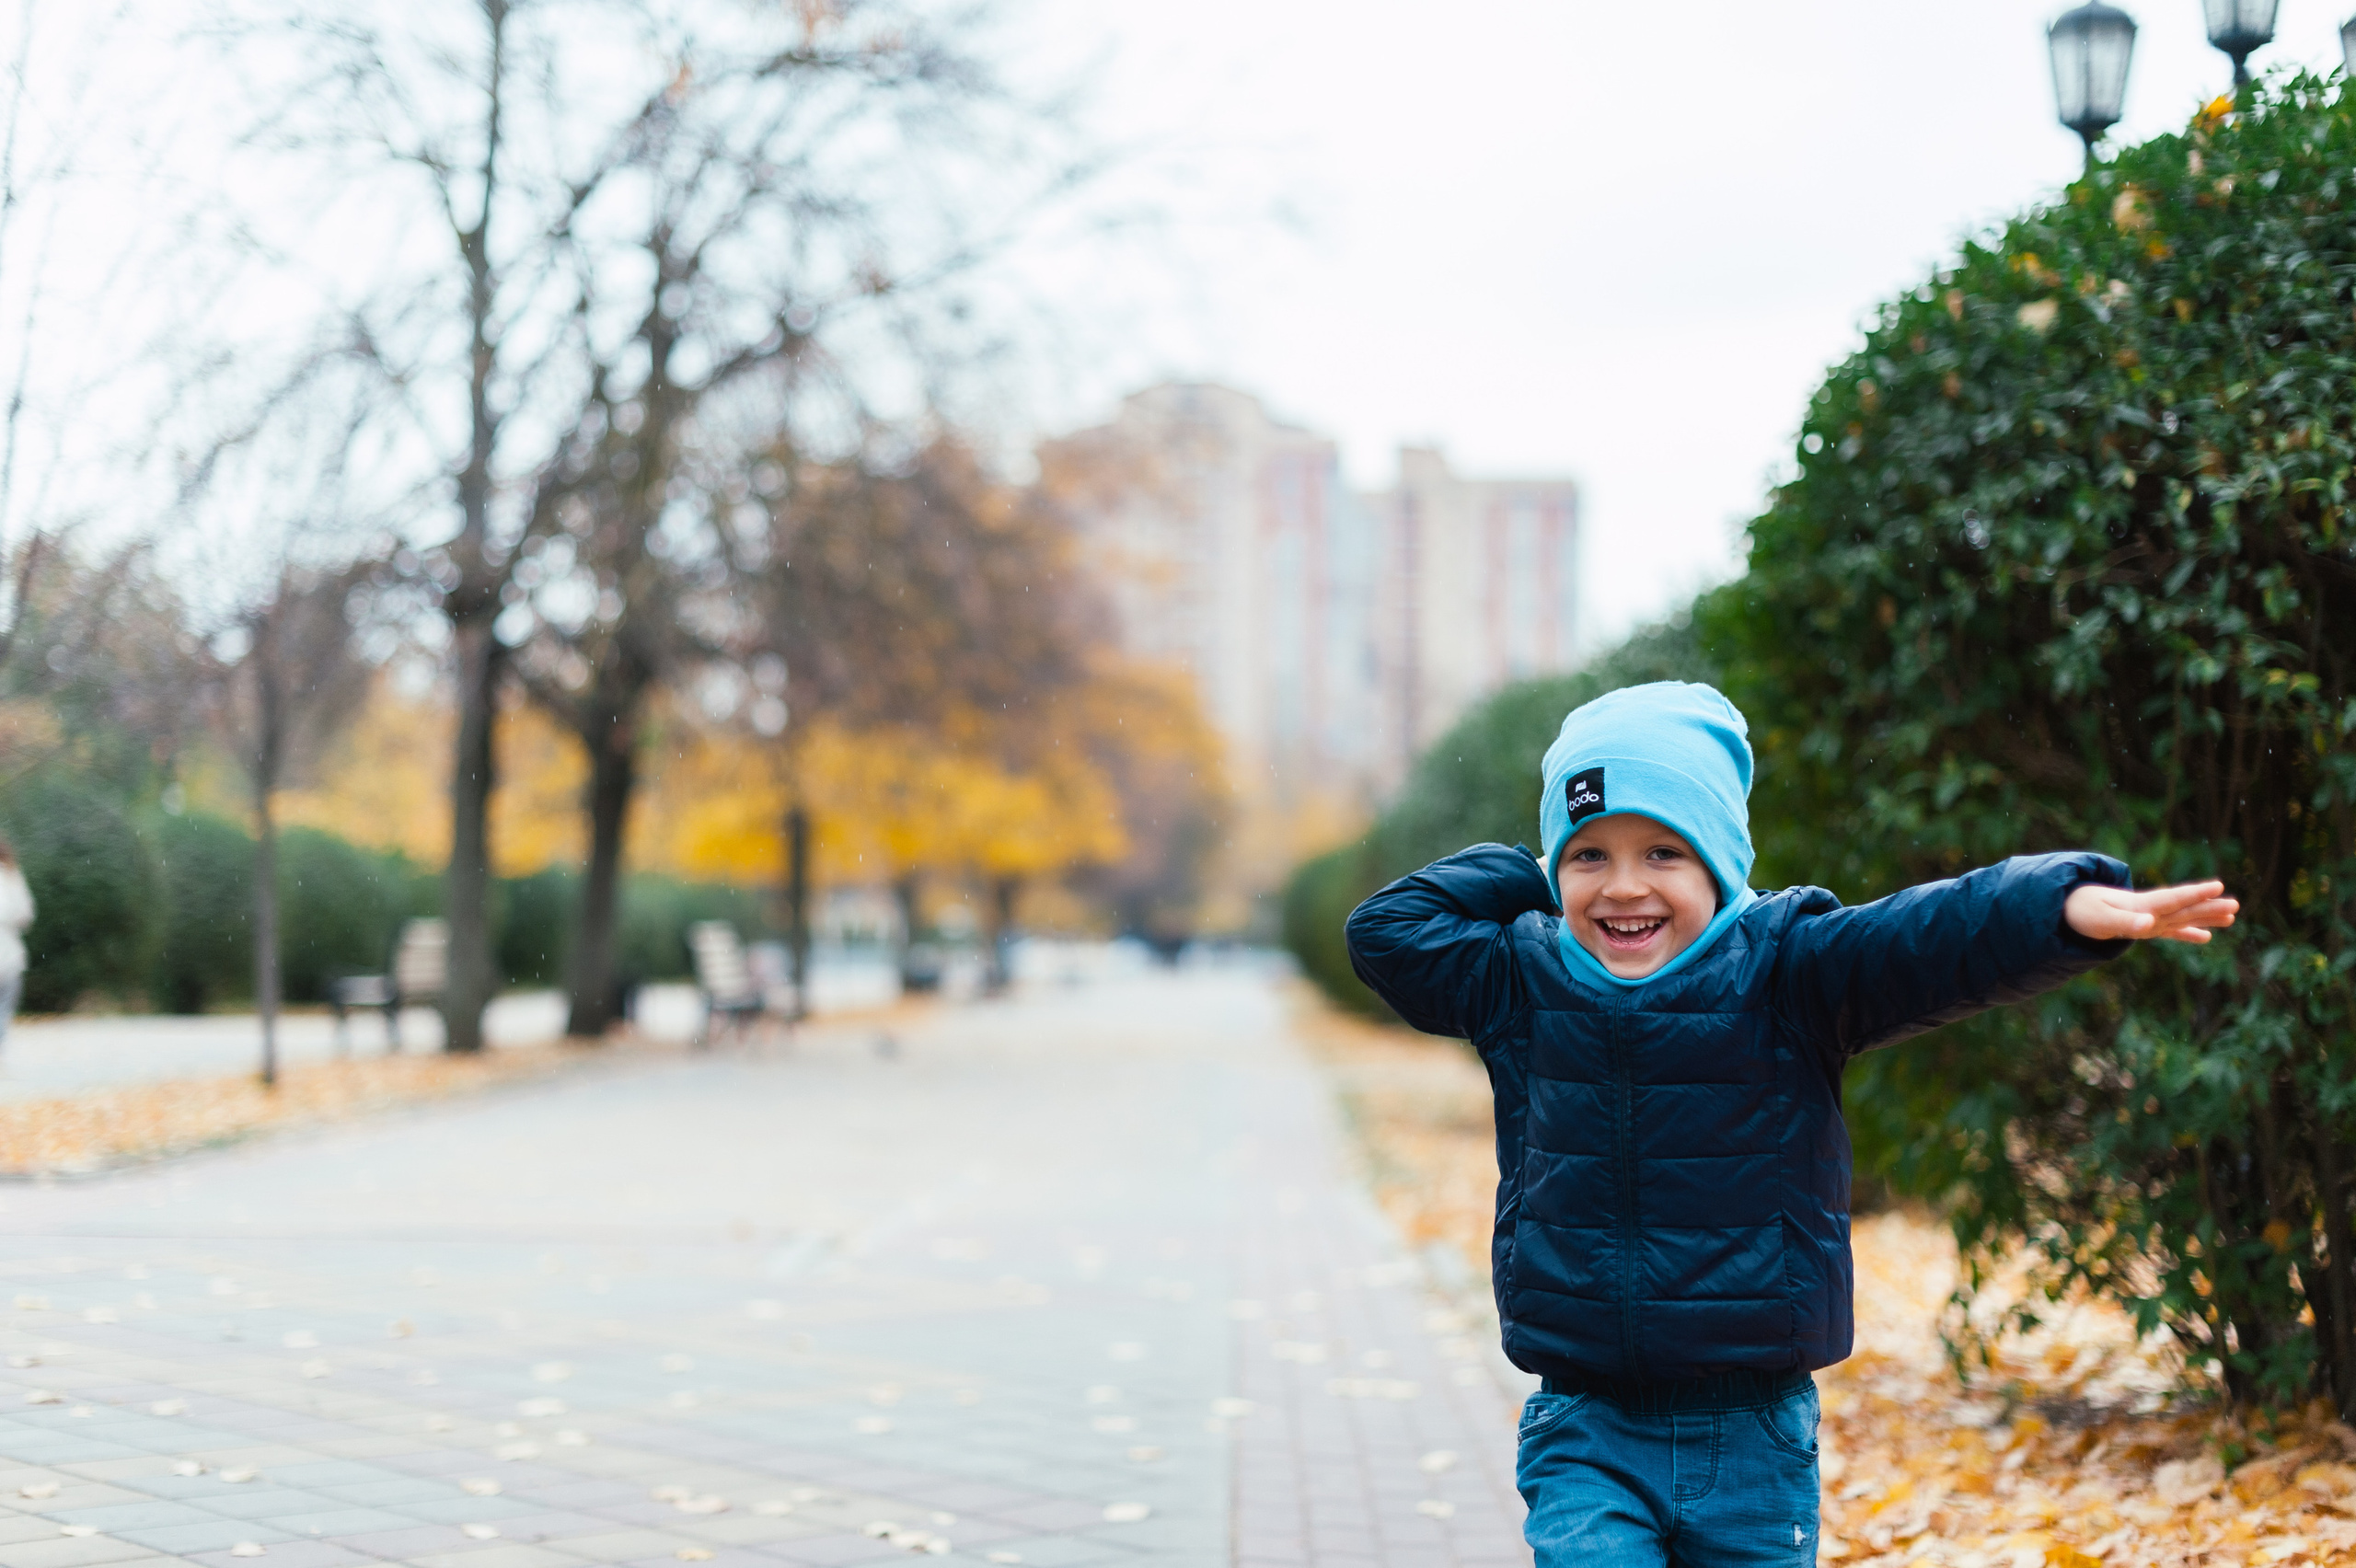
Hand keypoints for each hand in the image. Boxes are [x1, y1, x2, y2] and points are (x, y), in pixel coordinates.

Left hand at [2065, 880, 2237, 944]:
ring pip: (2182, 917)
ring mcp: (2146, 917)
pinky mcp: (2141, 927)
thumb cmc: (2079, 912)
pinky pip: (2170, 930)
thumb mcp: (2098, 919)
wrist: (2064, 908)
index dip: (2194, 893)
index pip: (2172, 898)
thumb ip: (2124, 922)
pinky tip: (2205, 938)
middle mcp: (2147, 909)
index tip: (2218, 886)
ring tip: (2231, 917)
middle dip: (2208, 907)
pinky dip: (2187, 934)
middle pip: (2183, 908)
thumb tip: (2149, 924)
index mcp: (2139, 904)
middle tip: (2236, 906)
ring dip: (2205, 917)